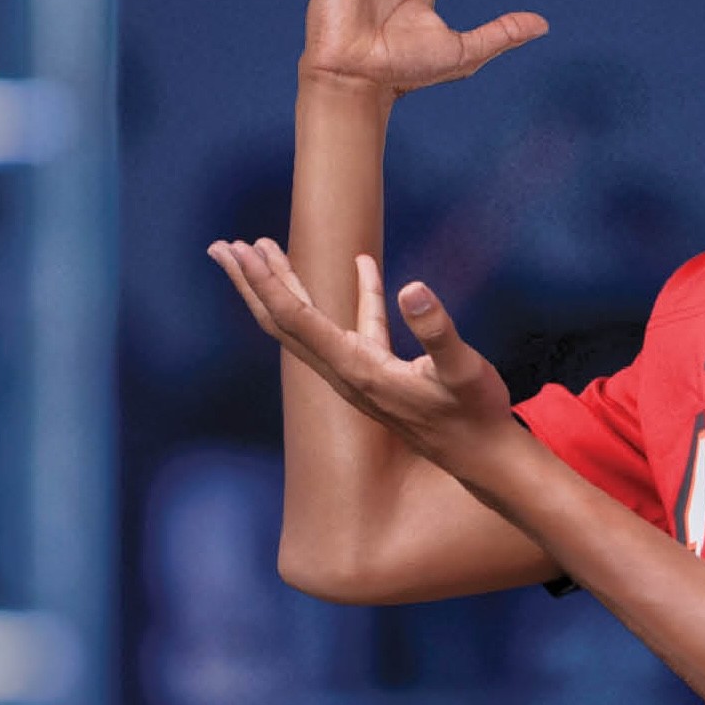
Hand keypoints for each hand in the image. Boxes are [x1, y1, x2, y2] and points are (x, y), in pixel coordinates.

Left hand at [208, 239, 517, 486]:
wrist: (482, 457)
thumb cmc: (473, 417)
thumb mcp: (462, 371)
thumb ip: (437, 331)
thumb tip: (412, 288)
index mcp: (357, 368)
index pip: (297, 319)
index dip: (267, 283)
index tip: (241, 251)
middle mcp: (346, 372)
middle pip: (283, 322)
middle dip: (251, 284)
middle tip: (221, 247)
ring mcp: (359, 373)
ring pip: (308, 323)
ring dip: (284, 286)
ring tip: (263, 249)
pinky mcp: (380, 372)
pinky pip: (356, 325)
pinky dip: (354, 293)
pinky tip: (362, 263)